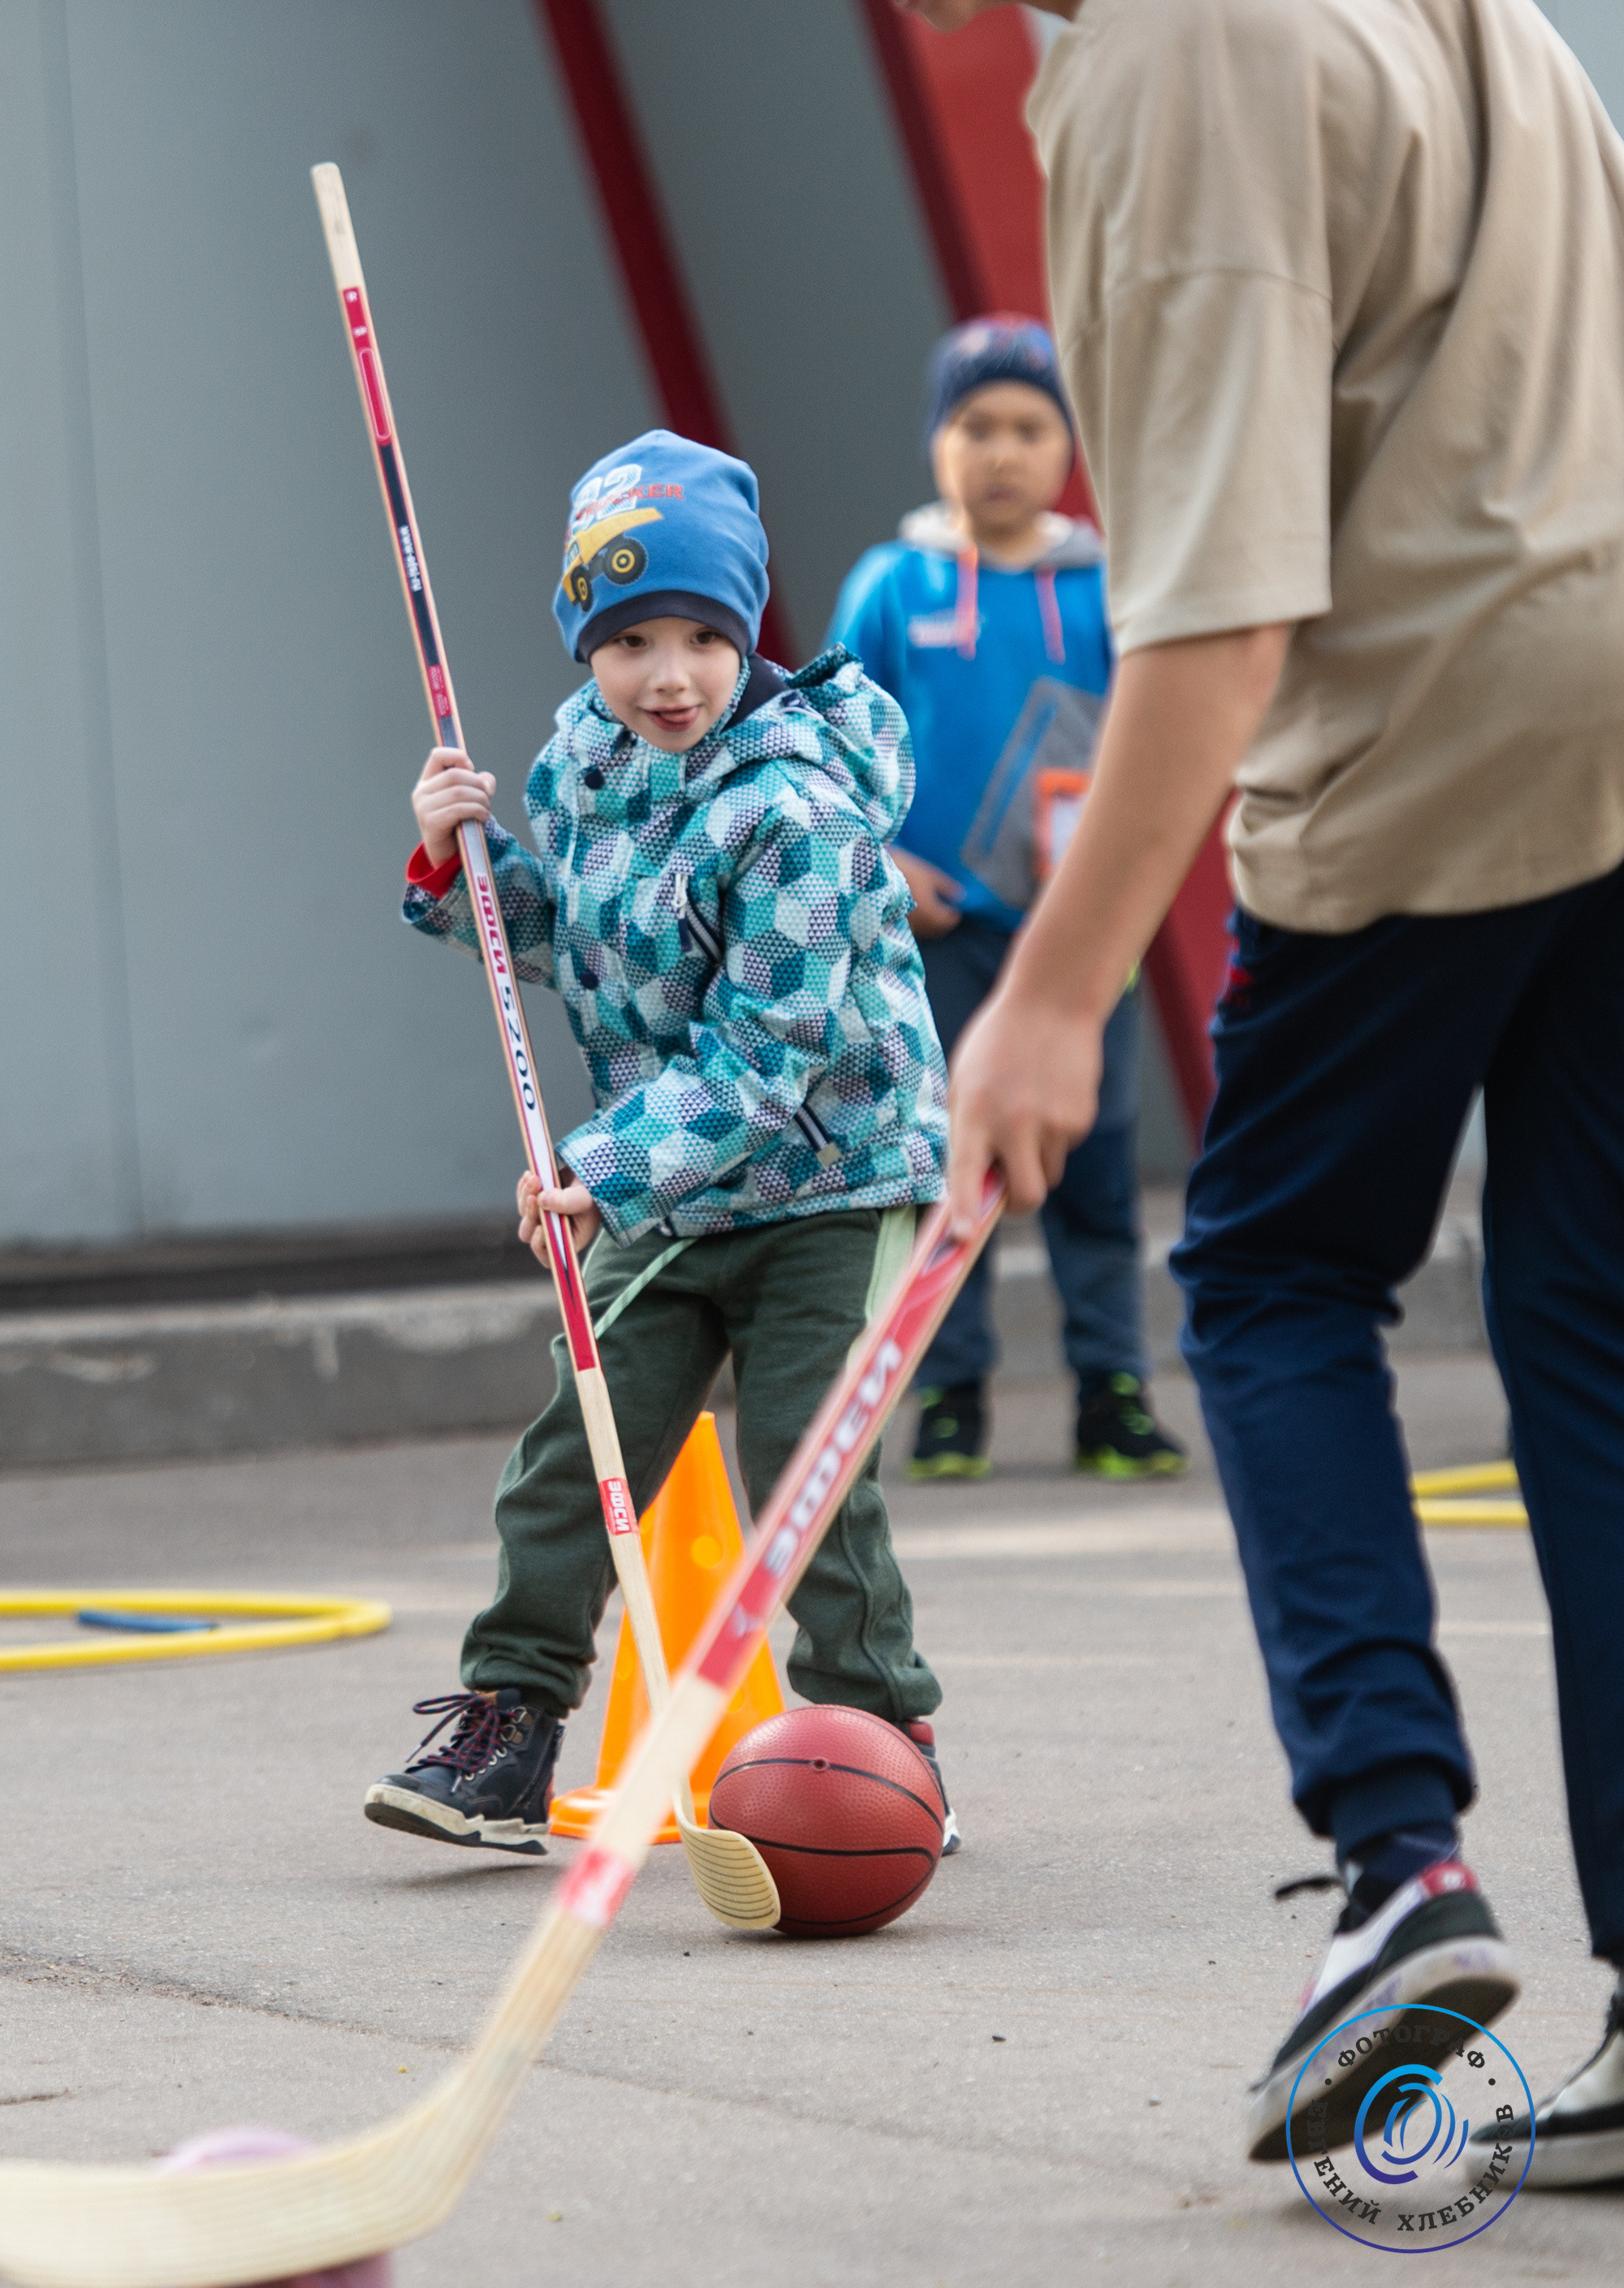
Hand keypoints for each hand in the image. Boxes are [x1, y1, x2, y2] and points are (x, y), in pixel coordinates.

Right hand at [413, 746, 493, 865]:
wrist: (448, 855)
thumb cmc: (459, 824)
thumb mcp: (469, 800)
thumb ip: (479, 785)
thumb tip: (487, 780)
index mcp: (428, 781)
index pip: (438, 755)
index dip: (458, 756)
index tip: (471, 768)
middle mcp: (421, 792)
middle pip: (454, 775)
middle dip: (478, 784)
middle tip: (488, 797)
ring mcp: (423, 808)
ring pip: (459, 792)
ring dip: (480, 800)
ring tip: (486, 810)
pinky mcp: (430, 823)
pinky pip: (458, 810)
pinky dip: (476, 811)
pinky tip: (483, 817)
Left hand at [517, 1167, 601, 1261]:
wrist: (594, 1168)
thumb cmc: (596, 1189)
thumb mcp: (586, 1197)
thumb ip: (567, 1202)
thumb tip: (541, 1200)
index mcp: (571, 1239)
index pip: (549, 1255)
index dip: (540, 1244)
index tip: (541, 1227)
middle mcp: (556, 1230)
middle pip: (530, 1234)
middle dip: (529, 1215)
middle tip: (534, 1197)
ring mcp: (545, 1215)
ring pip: (524, 1213)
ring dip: (526, 1196)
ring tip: (535, 1178)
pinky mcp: (539, 1200)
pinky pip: (522, 1199)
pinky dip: (524, 1188)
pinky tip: (531, 1175)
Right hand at [890, 846, 963, 938]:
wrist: (871, 874)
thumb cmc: (904, 871)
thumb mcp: (928, 874)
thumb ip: (946, 886)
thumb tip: (961, 895)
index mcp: (932, 913)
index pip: (948, 922)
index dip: (953, 916)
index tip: (954, 909)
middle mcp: (919, 925)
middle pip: (936, 931)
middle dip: (943, 923)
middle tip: (944, 912)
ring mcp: (905, 926)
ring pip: (923, 931)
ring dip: (929, 924)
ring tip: (929, 911)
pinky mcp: (893, 924)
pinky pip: (910, 929)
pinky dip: (916, 924)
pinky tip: (914, 912)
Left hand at [947, 985, 1103, 1232]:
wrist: (1052, 1001)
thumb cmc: (997, 1044)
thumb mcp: (964, 1080)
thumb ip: (965, 1130)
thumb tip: (969, 1184)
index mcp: (975, 1112)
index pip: (965, 1172)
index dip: (964, 1211)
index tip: (962, 1240)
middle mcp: (1015, 1122)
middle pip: (1026, 1197)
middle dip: (1019, 1203)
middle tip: (1010, 1188)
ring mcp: (1053, 1123)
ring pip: (1048, 1173)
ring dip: (1037, 1161)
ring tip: (1029, 1113)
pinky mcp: (1080, 1118)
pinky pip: (1065, 1147)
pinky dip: (1057, 1134)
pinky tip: (1049, 1095)